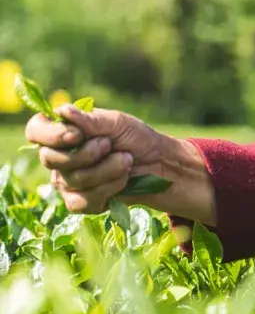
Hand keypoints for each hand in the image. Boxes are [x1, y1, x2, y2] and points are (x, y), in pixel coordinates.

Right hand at [25, 105, 214, 222]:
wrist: (160, 165)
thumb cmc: (137, 138)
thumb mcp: (117, 123)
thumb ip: (89, 120)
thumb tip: (61, 111)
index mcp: (66, 132)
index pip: (35, 131)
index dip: (50, 135)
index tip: (77, 135)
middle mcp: (61, 157)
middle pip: (50, 158)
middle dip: (87, 153)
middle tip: (110, 145)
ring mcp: (68, 181)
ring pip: (70, 180)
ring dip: (105, 170)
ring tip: (126, 161)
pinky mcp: (80, 203)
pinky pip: (81, 201)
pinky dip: (108, 188)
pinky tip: (123, 180)